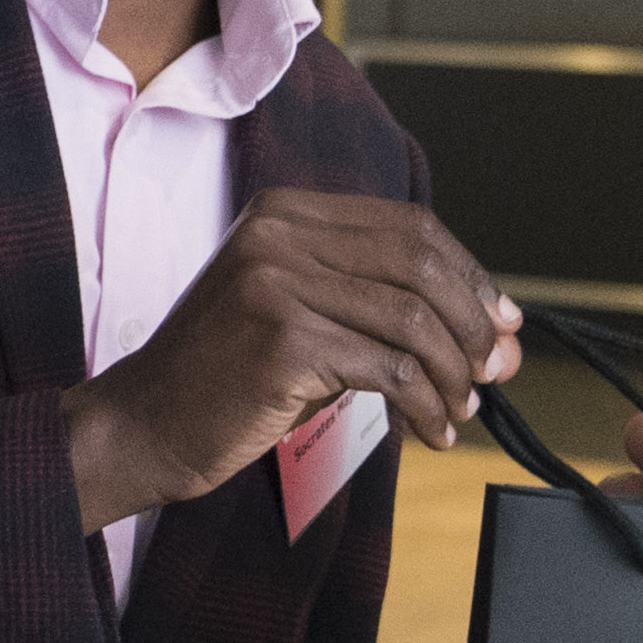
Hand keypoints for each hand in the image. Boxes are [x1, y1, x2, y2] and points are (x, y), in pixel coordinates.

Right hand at [66, 190, 518, 526]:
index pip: (409, 227)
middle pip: (419, 264)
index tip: (501, 321)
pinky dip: (425, 403)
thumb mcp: (295, 314)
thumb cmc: (223, 379)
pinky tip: (431, 429)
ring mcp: (276, 282)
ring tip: (460, 409)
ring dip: (452, 372)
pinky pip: (388, 369)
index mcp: (285, 213)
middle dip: (473, 322)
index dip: (468, 274)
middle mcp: (279, 234)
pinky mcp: (281, 340)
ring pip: (410, 319)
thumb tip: (494, 334)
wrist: (142, 425)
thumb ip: (378, 309)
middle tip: (494, 371)